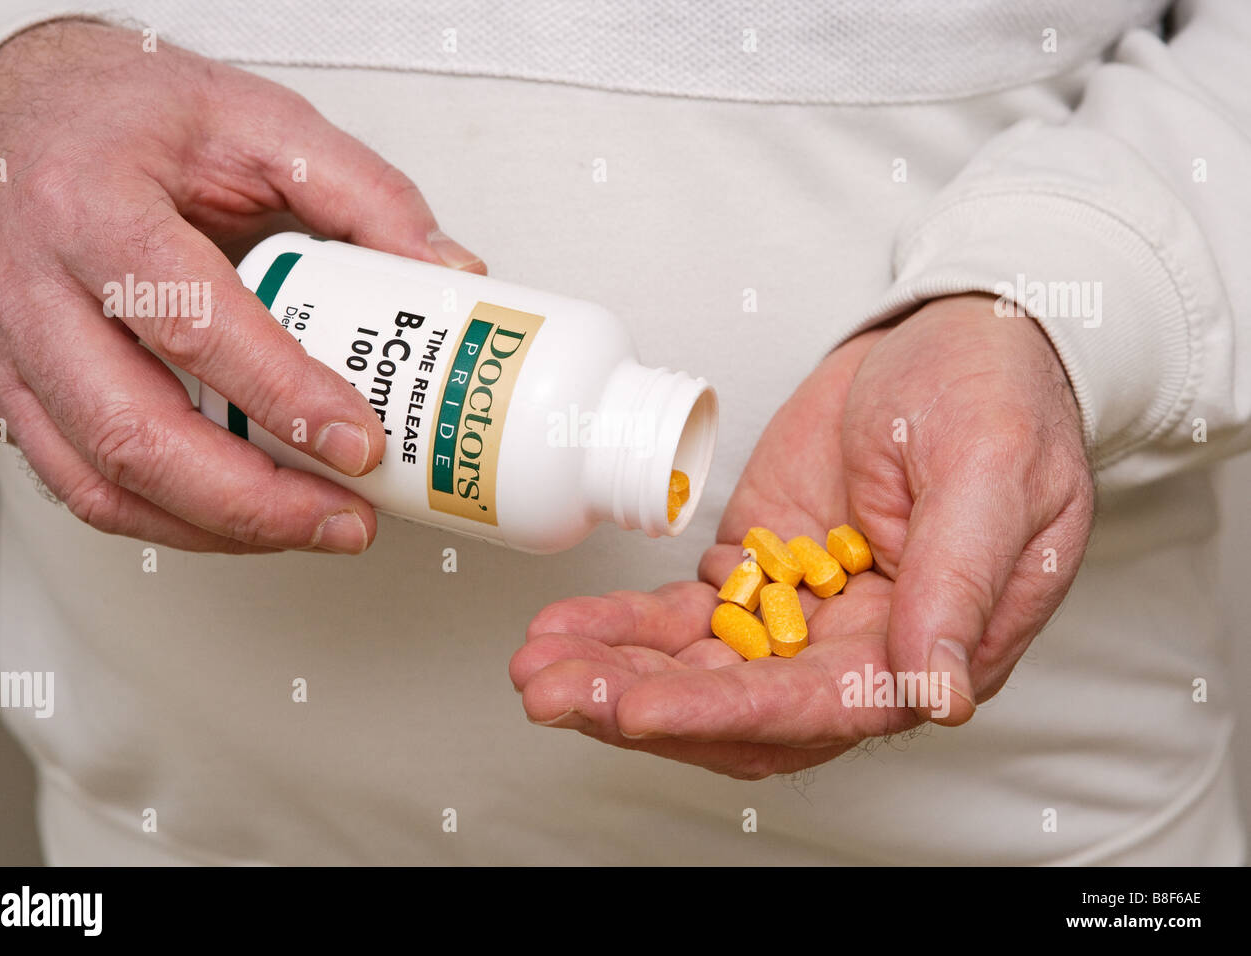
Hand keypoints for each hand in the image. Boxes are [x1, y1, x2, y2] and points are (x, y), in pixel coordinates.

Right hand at [0, 20, 483, 552]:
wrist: (21, 113)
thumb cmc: (123, 112)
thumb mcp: (258, 120)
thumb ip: (364, 193)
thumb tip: (447, 273)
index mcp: (91, 205)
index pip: (192, 324)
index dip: (284, 397)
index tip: (361, 444)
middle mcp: (28, 287)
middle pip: (134, 433)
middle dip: (254, 501)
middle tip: (345, 518)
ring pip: (101, 483)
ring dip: (218, 528)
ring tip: (310, 526)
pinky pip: (77, 486)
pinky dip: (169, 520)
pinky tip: (240, 514)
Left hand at [511, 294, 1093, 778]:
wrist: (953, 340)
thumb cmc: (997, 398)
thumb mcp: (994, 474)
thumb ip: (960, 583)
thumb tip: (937, 693)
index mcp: (930, 644)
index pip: (821, 707)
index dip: (726, 713)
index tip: (642, 708)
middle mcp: (857, 649)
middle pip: (739, 706)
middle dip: (639, 704)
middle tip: (551, 690)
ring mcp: (798, 614)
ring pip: (697, 668)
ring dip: (614, 674)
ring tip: (534, 665)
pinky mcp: (755, 571)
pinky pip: (681, 615)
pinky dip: (621, 626)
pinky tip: (564, 629)